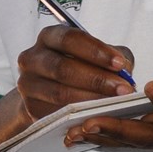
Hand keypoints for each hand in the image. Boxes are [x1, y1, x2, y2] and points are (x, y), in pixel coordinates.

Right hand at [15, 24, 136, 120]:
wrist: (50, 89)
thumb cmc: (79, 65)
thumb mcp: (97, 53)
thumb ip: (113, 56)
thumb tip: (124, 70)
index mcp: (49, 37)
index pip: (70, 39)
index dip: (96, 51)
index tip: (119, 64)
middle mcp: (32, 58)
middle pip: (63, 68)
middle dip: (97, 79)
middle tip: (123, 89)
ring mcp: (28, 84)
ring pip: (60, 93)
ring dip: (91, 99)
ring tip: (115, 103)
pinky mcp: (30, 107)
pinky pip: (56, 113)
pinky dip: (79, 114)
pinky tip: (98, 114)